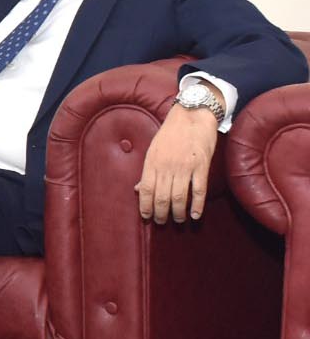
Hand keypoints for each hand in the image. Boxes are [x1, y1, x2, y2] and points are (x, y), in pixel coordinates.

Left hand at [136, 101, 220, 223]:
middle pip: (162, 197)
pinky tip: (196, 215)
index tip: (147, 217)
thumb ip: (147, 171)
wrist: (192, 115)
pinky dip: (197, 205)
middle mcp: (166, 166)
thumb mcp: (153, 150)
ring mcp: (185, 167)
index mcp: (152, 163)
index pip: (146, 191)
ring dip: (178, 213)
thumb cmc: (171, 133)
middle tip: (162, 222)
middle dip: (161, 214)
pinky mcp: (201, 165)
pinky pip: (199, 190)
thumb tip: (137, 190)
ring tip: (178, 221)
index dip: (145, 207)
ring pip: (179, 197)